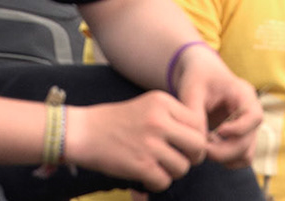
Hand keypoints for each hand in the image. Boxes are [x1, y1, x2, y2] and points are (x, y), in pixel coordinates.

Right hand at [65, 92, 207, 191]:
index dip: (196, 137)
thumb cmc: (116, 120)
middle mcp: (159, 121)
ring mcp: (150, 143)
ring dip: (172, 172)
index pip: (198, 123)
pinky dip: (156, 183)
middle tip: (179, 159)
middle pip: (198, 146)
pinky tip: (146, 176)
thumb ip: (173, 117)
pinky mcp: (140, 164)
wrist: (83, 131)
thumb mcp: (147, 106)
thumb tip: (200, 139)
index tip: (185, 144)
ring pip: (183, 167)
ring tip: (158, 167)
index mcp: (163, 102)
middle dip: (192, 157)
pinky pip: (164, 181)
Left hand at [172, 48, 261, 167]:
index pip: (254, 117)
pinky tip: (208, 149)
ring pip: (246, 154)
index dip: (238, 129)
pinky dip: (225, 160)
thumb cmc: (198, 76)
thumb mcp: (193, 90)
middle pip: (249, 141)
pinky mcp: (239, 137)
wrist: (200, 73)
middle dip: (225, 150)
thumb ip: (195, 114)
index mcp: (244, 94)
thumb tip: (198, 142)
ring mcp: (247, 127)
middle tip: (202, 147)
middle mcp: (250, 113)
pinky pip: (240, 157)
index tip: (217, 131)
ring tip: (204, 147)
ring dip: (225, 158)